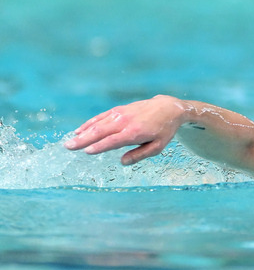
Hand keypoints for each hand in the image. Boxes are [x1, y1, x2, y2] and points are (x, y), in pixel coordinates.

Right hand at [65, 95, 188, 164]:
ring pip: (98, 123)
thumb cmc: (164, 130)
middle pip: (100, 131)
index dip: (99, 146)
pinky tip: (80, 130)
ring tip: (70, 141)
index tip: (86, 151)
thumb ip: (140, 155)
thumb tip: (122, 162)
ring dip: (83, 132)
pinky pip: (101, 117)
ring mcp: (121, 114)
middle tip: (68, 147)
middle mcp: (125, 122)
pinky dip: (90, 123)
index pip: (113, 141)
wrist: (169, 108)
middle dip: (83, 140)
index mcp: (135, 133)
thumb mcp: (158, 146)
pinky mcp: (119, 110)